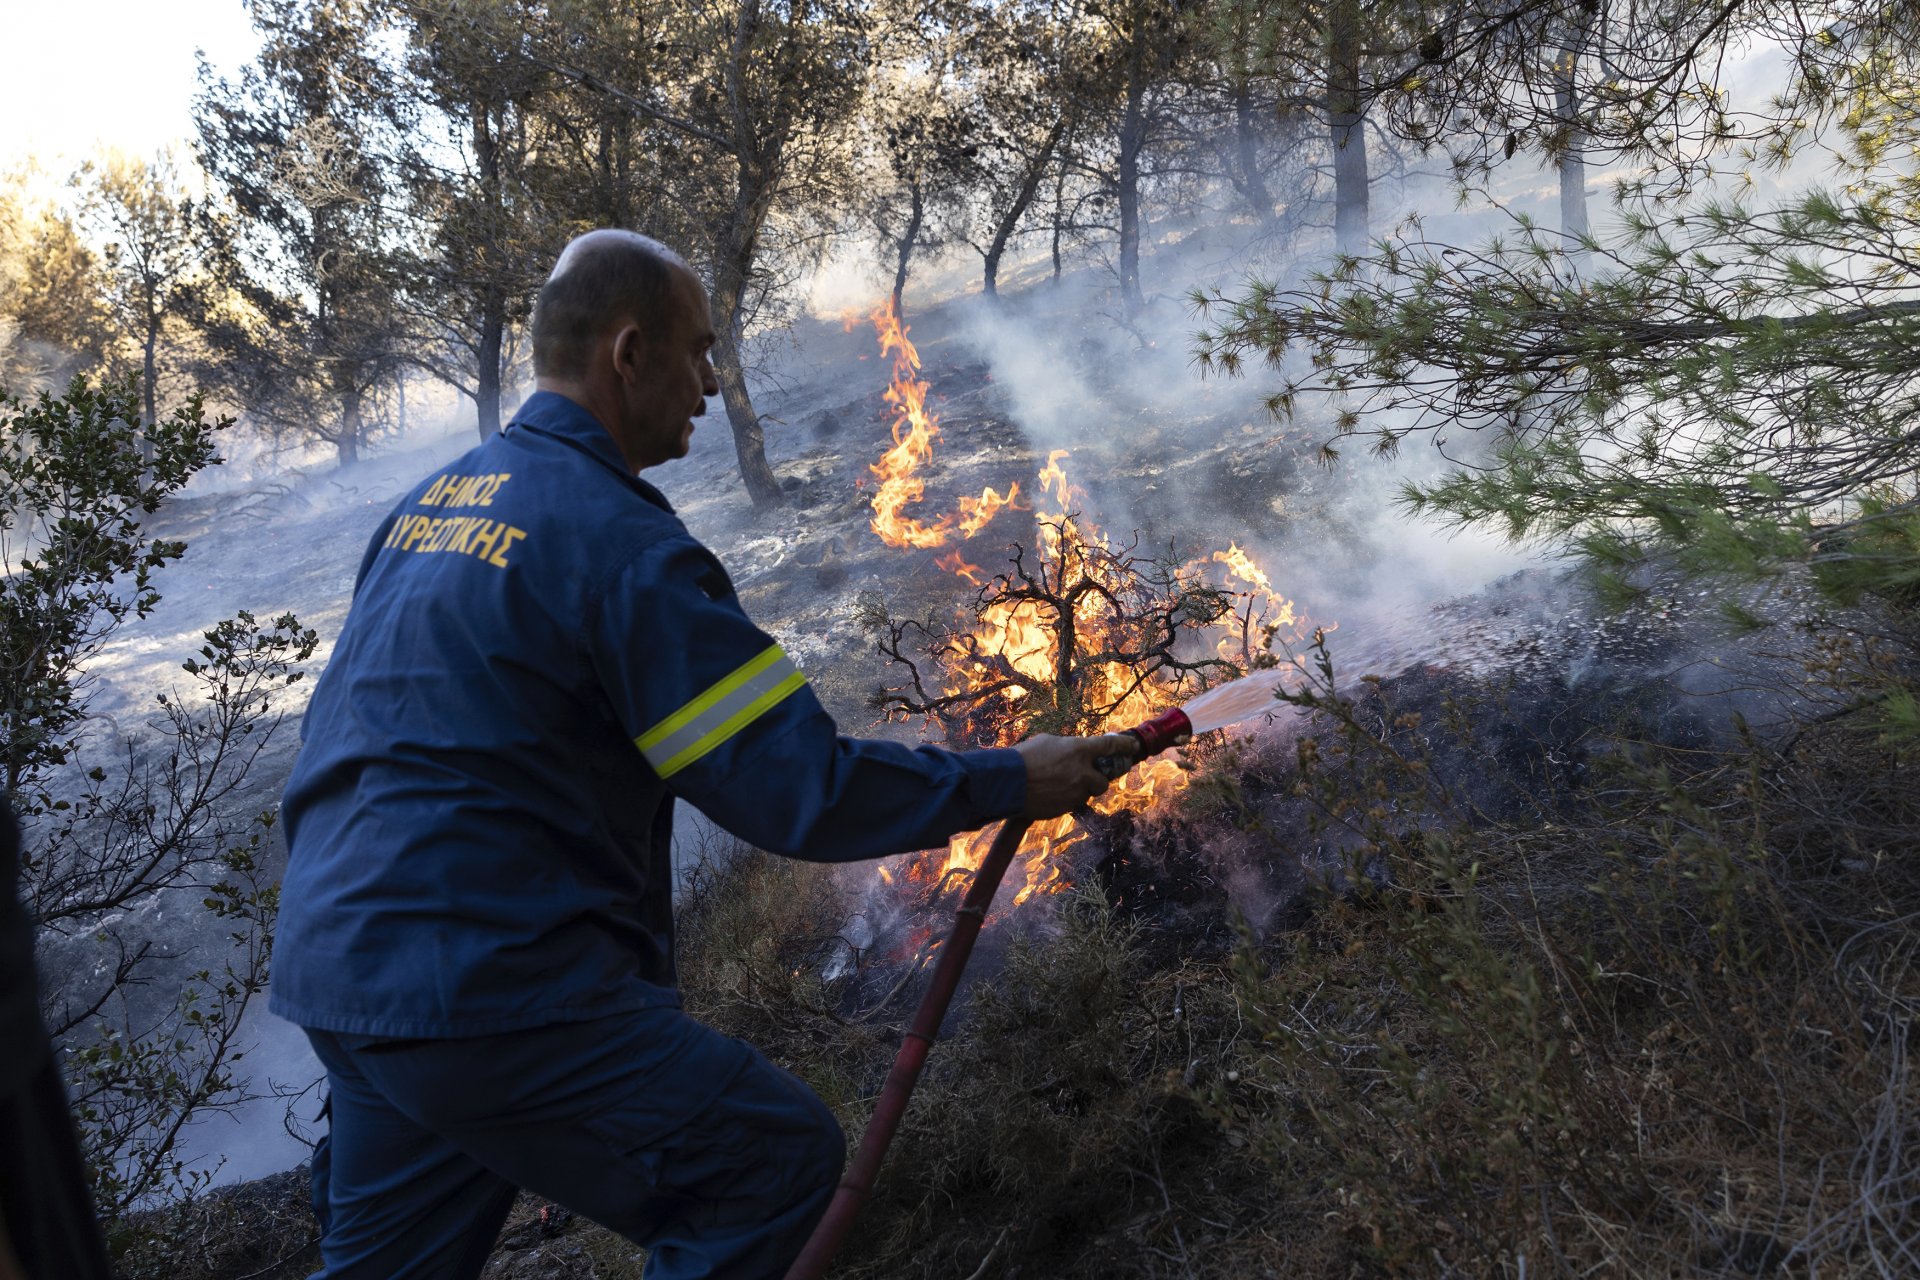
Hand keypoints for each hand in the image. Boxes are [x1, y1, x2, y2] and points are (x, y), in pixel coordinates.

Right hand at [1014, 732, 1141, 820]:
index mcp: (1078, 750)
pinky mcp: (1065, 808)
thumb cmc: (1023, 757)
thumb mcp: (1047, 742)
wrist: (1006, 782)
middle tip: (1083, 777)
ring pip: (1085, 794)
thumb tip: (1074, 753)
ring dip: (1077, 790)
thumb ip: (1067, 747)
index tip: (1133, 748)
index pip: (1109, 746)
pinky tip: (1047, 794)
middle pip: (1103, 781)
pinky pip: (1070, 804)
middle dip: (1096, 780)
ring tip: (1055, 785)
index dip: (1124, 747)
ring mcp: (1074, 793)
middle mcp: (1082, 772)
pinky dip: (1063, 799)